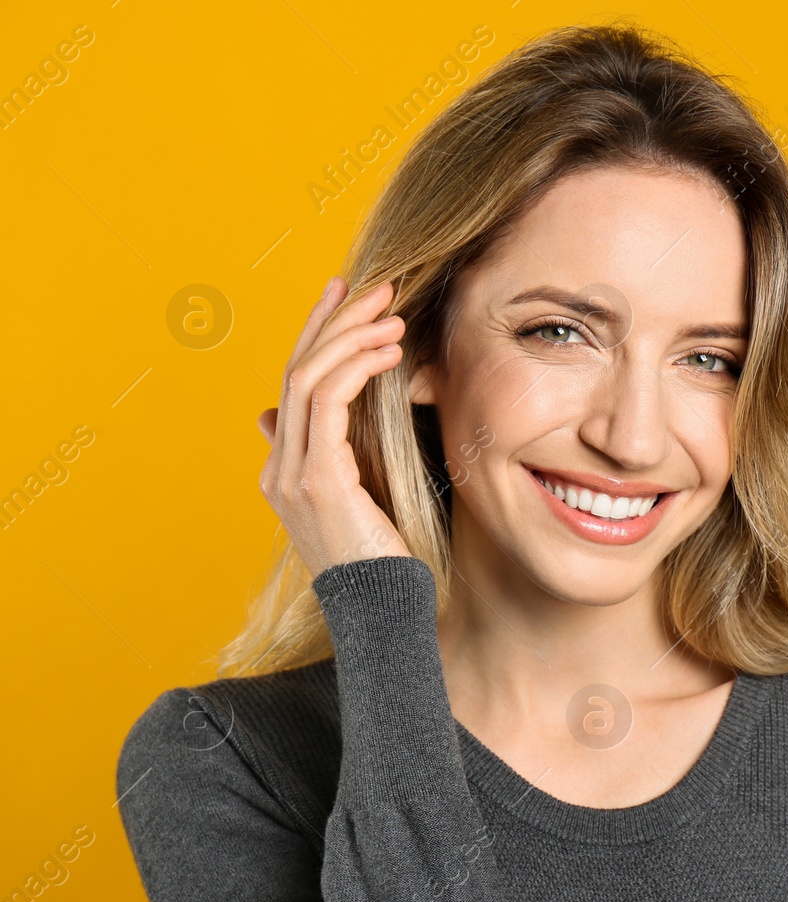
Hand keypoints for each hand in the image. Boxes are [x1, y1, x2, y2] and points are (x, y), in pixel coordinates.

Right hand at [257, 276, 412, 578]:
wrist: (385, 616)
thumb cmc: (390, 564)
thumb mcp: (371, 501)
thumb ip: (350, 459)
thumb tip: (321, 420)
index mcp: (289, 472)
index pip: (296, 386)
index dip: (318, 335)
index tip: (347, 296)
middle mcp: (281, 470)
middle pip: (296, 372)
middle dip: (333, 321)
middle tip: (374, 285)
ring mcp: (292, 476)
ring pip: (308, 379)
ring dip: (351, 337)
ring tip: (393, 314)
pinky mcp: (316, 481)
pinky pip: (328, 404)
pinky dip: (357, 368)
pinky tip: (389, 351)